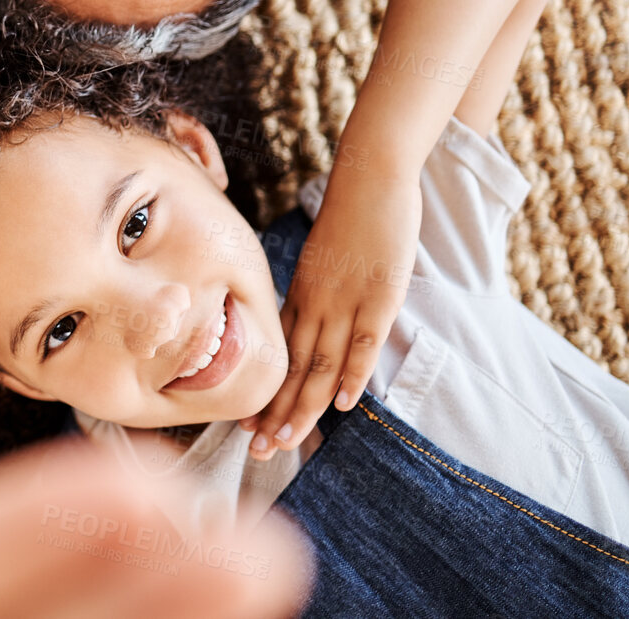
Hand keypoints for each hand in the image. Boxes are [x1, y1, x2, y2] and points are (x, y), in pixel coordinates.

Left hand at [242, 170, 420, 458]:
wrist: (367, 177)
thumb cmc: (350, 216)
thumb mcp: (324, 262)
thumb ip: (317, 295)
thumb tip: (314, 325)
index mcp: (300, 295)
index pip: (281, 356)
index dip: (267, 395)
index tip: (250, 428)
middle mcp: (315, 303)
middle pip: (294, 368)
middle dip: (276, 413)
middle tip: (258, 451)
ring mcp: (346, 300)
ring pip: (321, 363)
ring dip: (306, 406)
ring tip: (289, 441)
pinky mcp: (379, 294)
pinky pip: (364, 340)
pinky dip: (354, 373)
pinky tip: (345, 403)